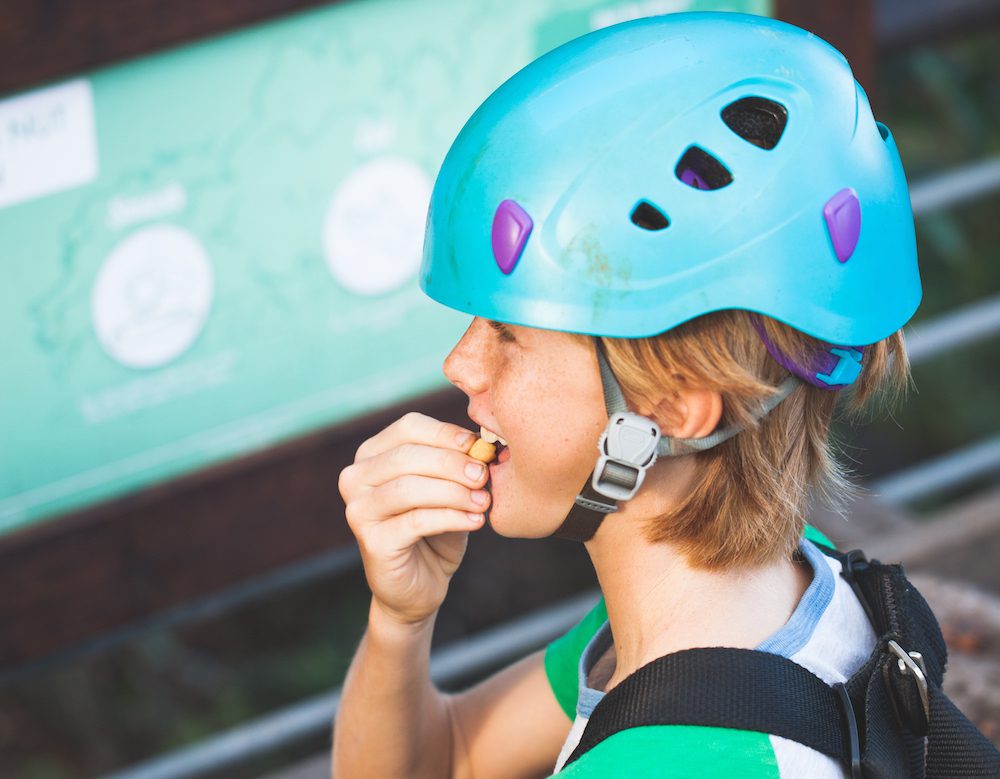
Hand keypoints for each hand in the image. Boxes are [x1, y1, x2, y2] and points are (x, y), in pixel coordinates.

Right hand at [339, 412, 490, 626]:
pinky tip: (476, 521)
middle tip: (484, 474)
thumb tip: (482, 442)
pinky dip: (451, 517)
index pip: (408, 427)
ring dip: (454, 492)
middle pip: (407, 456)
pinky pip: (416, 521)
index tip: (478, 446)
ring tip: (483, 501)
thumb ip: (457, 462)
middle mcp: (355, 478)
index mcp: (371, 455)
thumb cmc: (435, 528)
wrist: (420, 585)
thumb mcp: (447, 487)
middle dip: (452, 463)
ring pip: (409, 488)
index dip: (446, 433)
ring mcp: (358, 510)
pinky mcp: (372, 542)